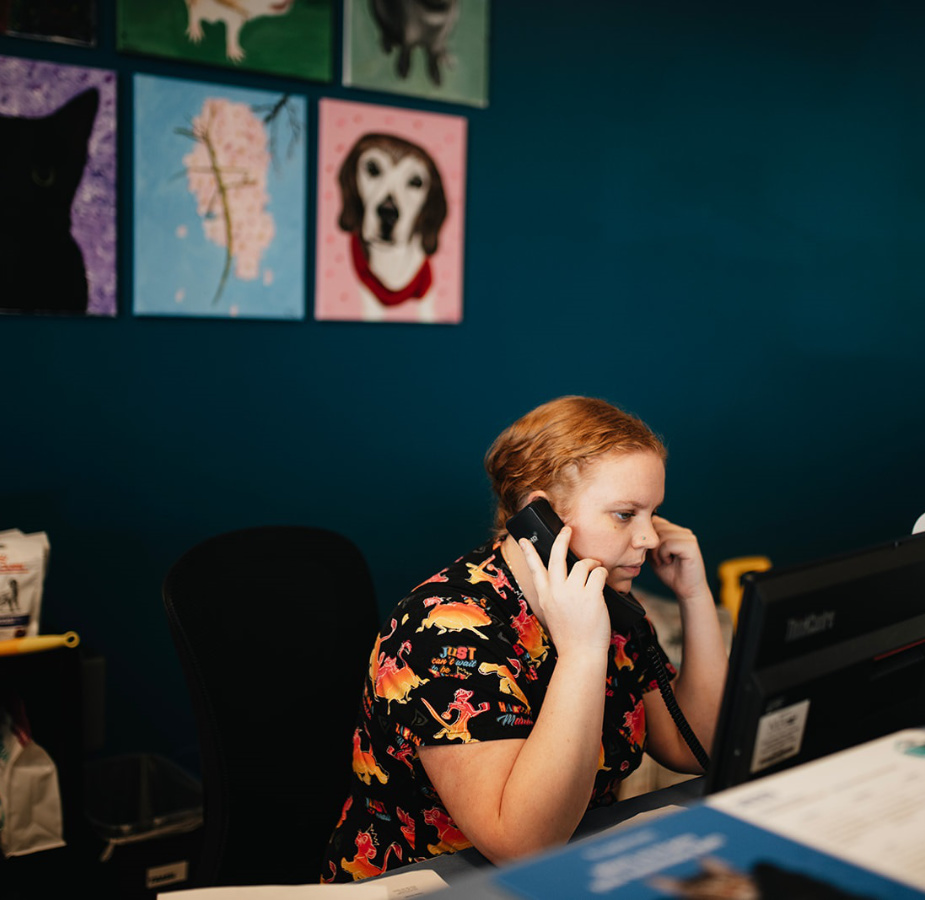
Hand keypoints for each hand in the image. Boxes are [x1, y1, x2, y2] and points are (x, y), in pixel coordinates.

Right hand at [518, 527, 611, 656]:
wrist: (580, 654)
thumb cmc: (571, 636)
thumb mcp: (554, 613)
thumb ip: (555, 595)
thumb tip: (566, 576)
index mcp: (545, 596)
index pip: (535, 568)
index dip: (529, 552)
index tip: (523, 540)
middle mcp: (556, 591)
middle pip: (557, 556)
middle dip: (562, 538)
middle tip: (567, 529)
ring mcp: (573, 593)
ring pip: (583, 563)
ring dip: (593, 564)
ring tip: (596, 569)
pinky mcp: (591, 596)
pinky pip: (599, 573)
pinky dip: (603, 574)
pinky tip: (603, 580)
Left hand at [647, 516, 710, 602]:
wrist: (686, 590)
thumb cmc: (671, 573)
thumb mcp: (654, 555)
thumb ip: (648, 542)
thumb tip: (636, 531)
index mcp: (675, 531)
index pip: (656, 521)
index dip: (648, 536)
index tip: (649, 552)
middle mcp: (683, 531)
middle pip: (657, 526)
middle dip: (651, 544)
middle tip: (655, 559)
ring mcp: (688, 537)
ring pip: (662, 535)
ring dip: (656, 551)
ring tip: (662, 561)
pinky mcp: (691, 546)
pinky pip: (668, 543)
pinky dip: (663, 554)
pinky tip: (668, 562)